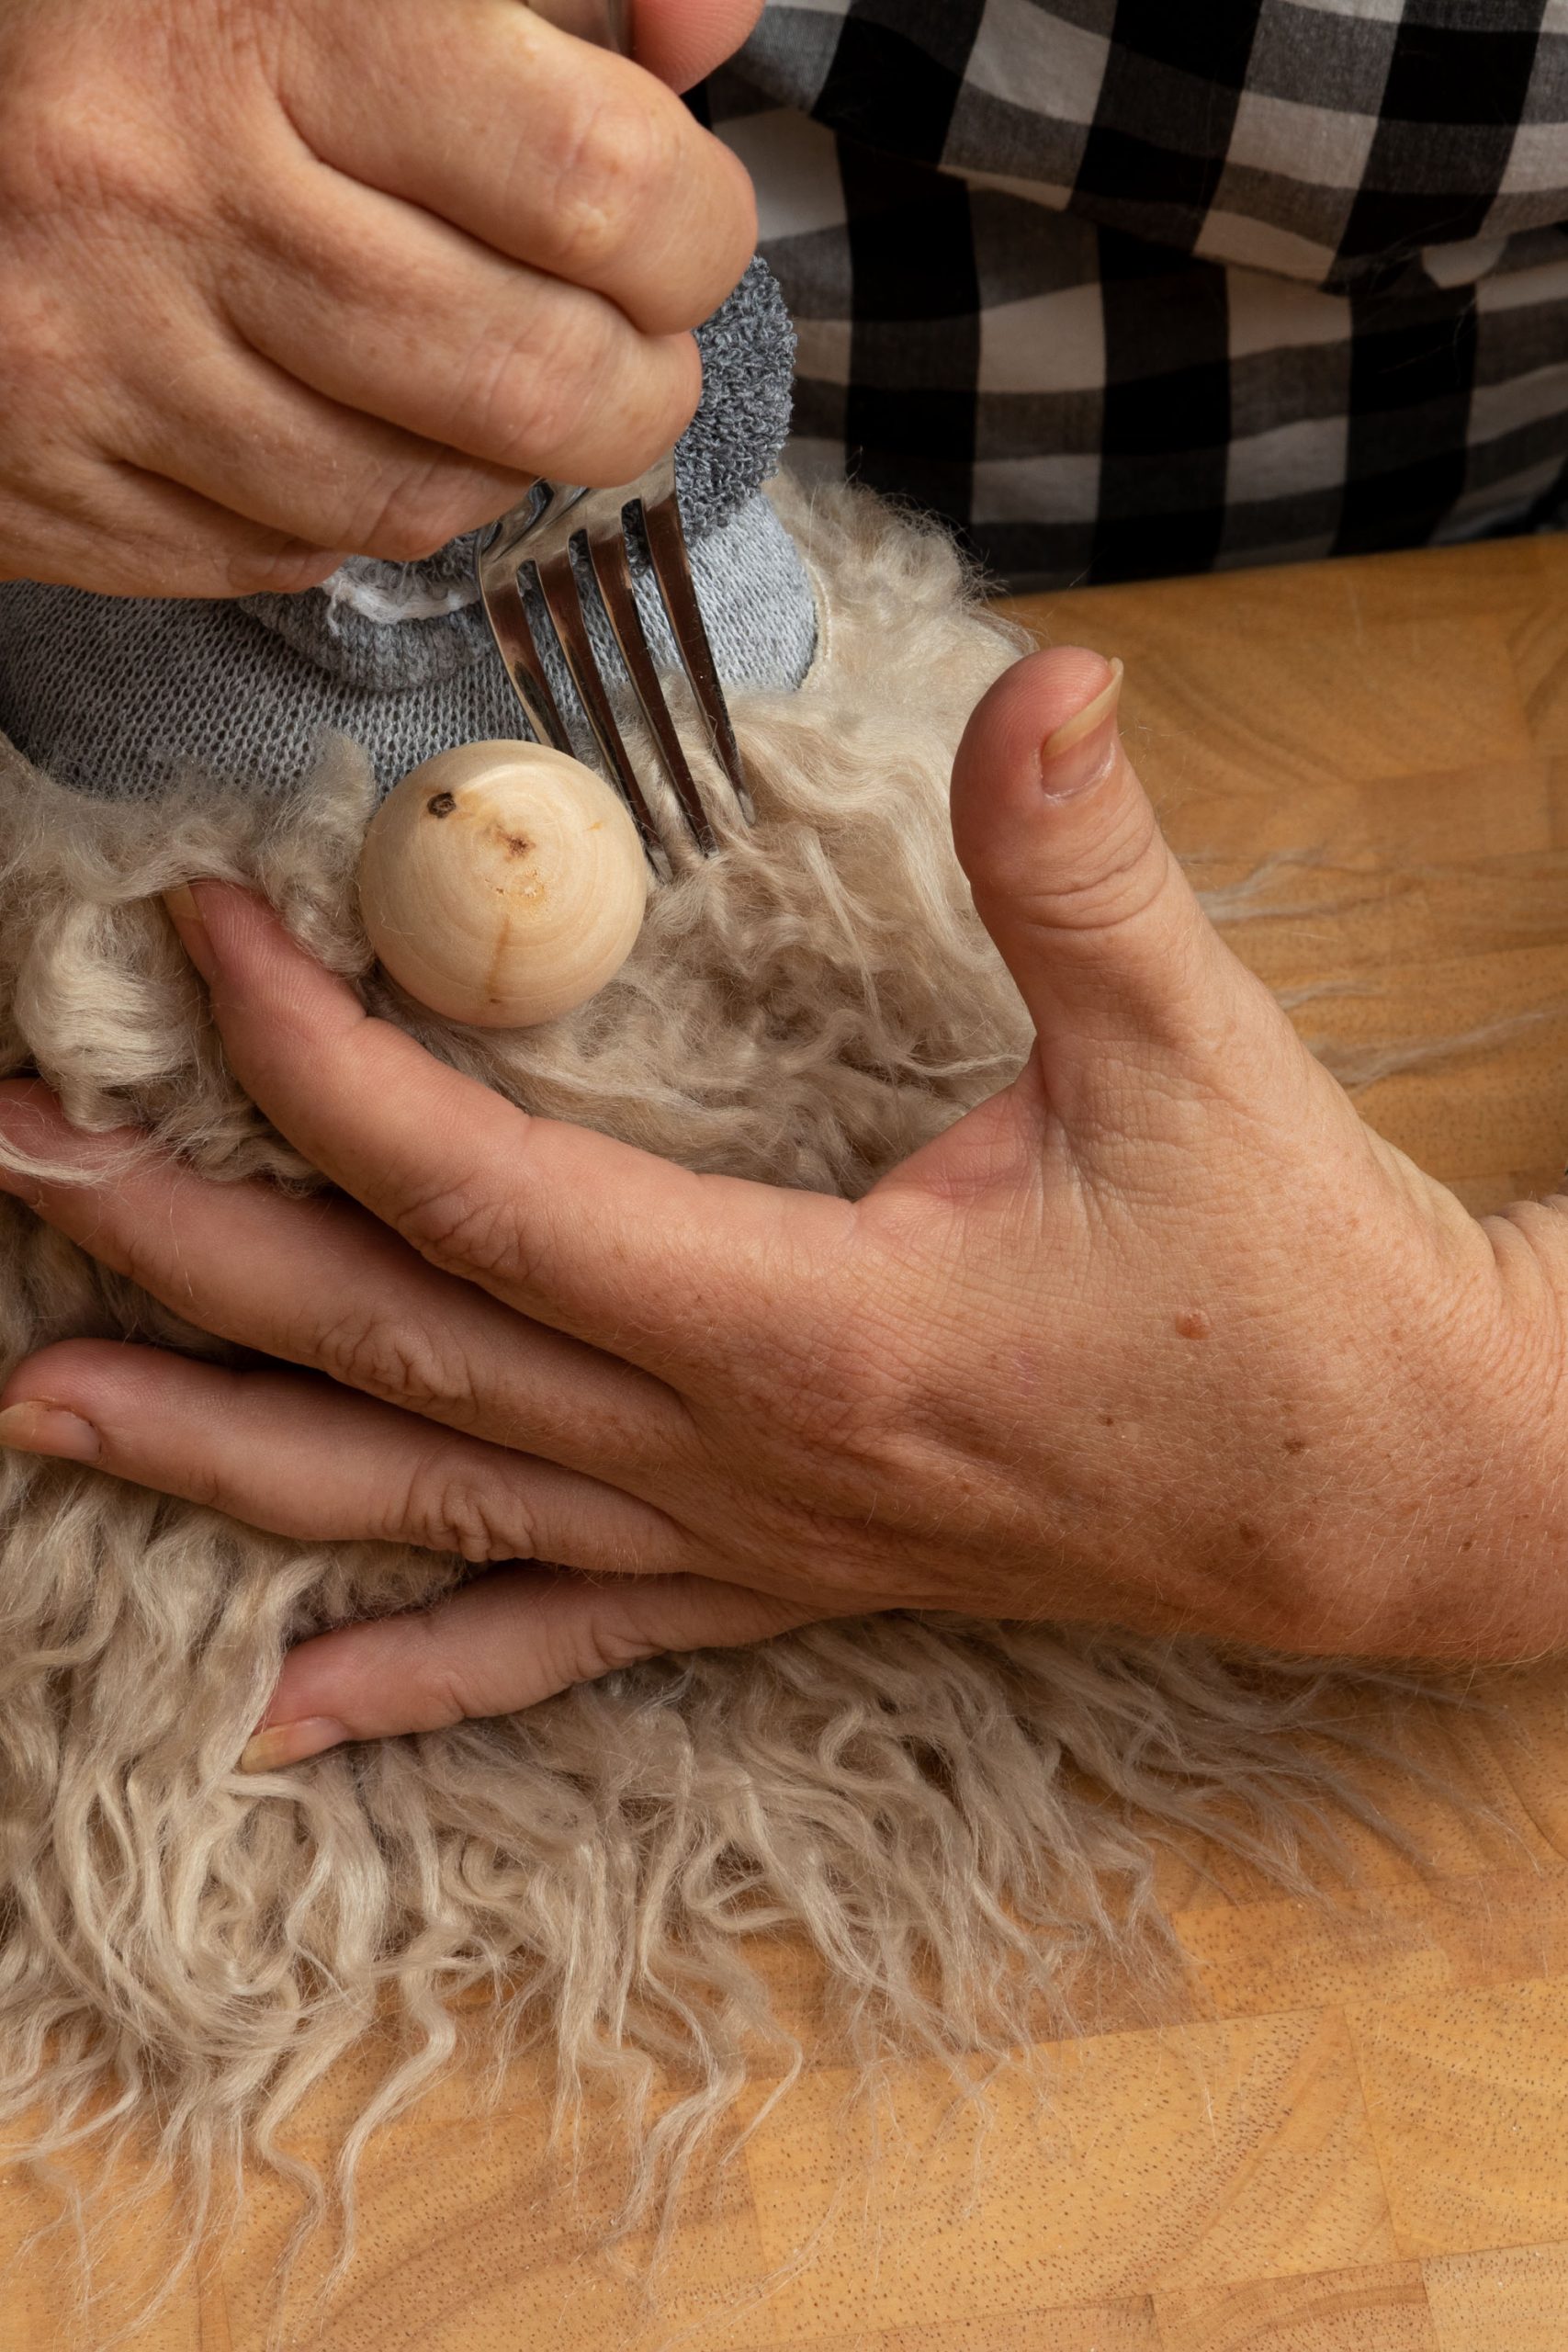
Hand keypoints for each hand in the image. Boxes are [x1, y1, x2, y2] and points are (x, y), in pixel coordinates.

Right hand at [0, 0, 756, 595]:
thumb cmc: (156, 30)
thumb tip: (713, 30)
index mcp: (264, 10)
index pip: (594, 183)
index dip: (691, 233)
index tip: (681, 229)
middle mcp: (171, 187)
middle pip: (530, 377)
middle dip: (633, 391)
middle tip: (630, 354)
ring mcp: (101, 352)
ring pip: (414, 500)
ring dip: (499, 464)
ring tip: (495, 385)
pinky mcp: (55, 478)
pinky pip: (288, 553)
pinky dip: (360, 510)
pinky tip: (354, 425)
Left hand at [0, 648, 1560, 1772]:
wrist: (1389, 1497)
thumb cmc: (1295, 1294)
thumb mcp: (1201, 1064)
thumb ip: (1084, 874)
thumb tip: (1055, 678)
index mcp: (808, 1325)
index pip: (490, 1194)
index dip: (322, 1071)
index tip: (200, 945)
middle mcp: (737, 1459)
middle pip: (402, 1356)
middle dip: (184, 1255)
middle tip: (18, 1157)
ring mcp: (745, 1543)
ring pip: (435, 1509)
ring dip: (225, 1456)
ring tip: (41, 1407)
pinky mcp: (783, 1579)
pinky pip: (559, 1645)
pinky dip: (408, 1675)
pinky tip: (278, 1717)